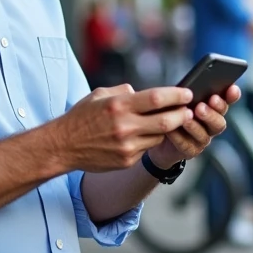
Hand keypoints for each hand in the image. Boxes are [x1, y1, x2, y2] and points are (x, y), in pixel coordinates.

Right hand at [48, 84, 194, 172]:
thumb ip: (125, 91)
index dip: (177, 95)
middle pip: (167, 121)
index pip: (158, 98)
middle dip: (183, 115)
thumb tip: (144, 93)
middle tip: (189, 111)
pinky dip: (148, 141)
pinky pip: (146, 149)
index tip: (188, 93)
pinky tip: (142, 136)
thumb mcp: (100, 95)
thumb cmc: (82, 117)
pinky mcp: (126, 160)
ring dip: (166, 129)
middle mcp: (125, 126)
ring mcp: (127, 146)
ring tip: (167, 122)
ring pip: (159, 137)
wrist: (63, 146)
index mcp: (119, 105)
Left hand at [150, 84, 241, 167]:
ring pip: (204, 135)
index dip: (232, 96)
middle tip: (200, 107)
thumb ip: (189, 94)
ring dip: (194, 126)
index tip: (232, 88)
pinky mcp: (190, 151)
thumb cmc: (172, 111)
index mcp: (213, 108)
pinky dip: (178, 137)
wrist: (158, 135)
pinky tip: (171, 130)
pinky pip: (186, 145)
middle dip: (211, 114)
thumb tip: (190, 87)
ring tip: (185, 118)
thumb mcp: (181, 99)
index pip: (227, 101)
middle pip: (219, 122)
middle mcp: (212, 125)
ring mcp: (202, 139)